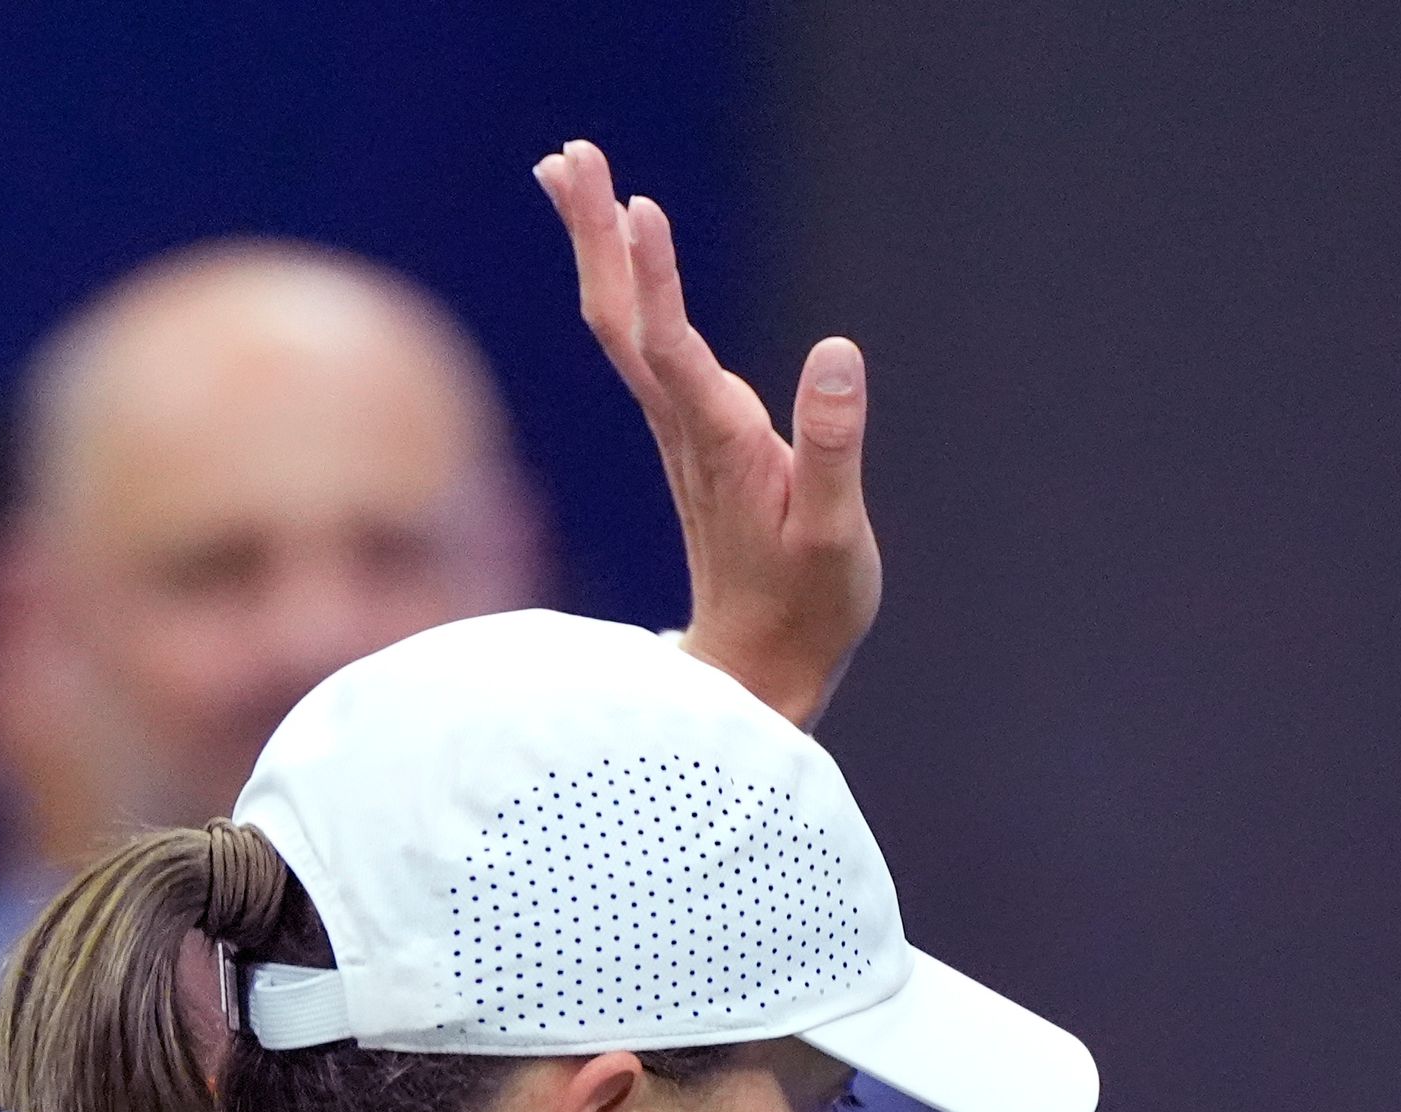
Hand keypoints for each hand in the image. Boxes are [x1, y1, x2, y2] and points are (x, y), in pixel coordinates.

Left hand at [535, 139, 879, 729]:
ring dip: (595, 244)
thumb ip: (831, 447)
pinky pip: (641, 342)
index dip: (656, 279)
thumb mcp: (834, 535)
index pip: (673, 350)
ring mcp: (679, 429)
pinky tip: (615, 248)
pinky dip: (623, 283)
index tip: (637, 207)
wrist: (759, 669)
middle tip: (565, 153)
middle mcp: (684, 428)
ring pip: (621, 324)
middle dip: (592, 234)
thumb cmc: (807, 607)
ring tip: (568, 168)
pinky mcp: (687, 433)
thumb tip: (835, 352)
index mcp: (718, 446)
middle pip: (620, 318)